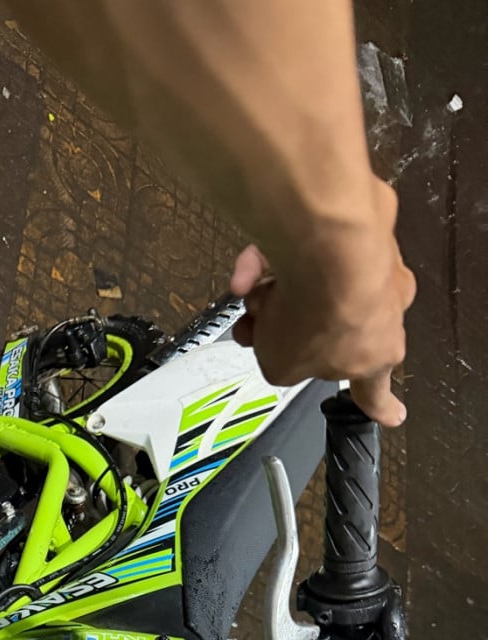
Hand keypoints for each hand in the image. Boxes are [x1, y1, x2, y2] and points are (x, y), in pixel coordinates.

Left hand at [229, 183, 415, 427]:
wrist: (329, 247)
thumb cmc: (315, 321)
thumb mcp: (282, 368)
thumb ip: (285, 364)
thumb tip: (287, 342)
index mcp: (378, 353)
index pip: (376, 389)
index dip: (380, 406)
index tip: (393, 416)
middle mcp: (385, 305)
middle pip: (329, 326)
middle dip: (286, 330)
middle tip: (254, 332)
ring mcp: (374, 260)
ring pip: (313, 284)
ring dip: (274, 296)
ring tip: (251, 297)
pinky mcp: (357, 220)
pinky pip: (307, 244)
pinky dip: (274, 258)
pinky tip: (248, 267)